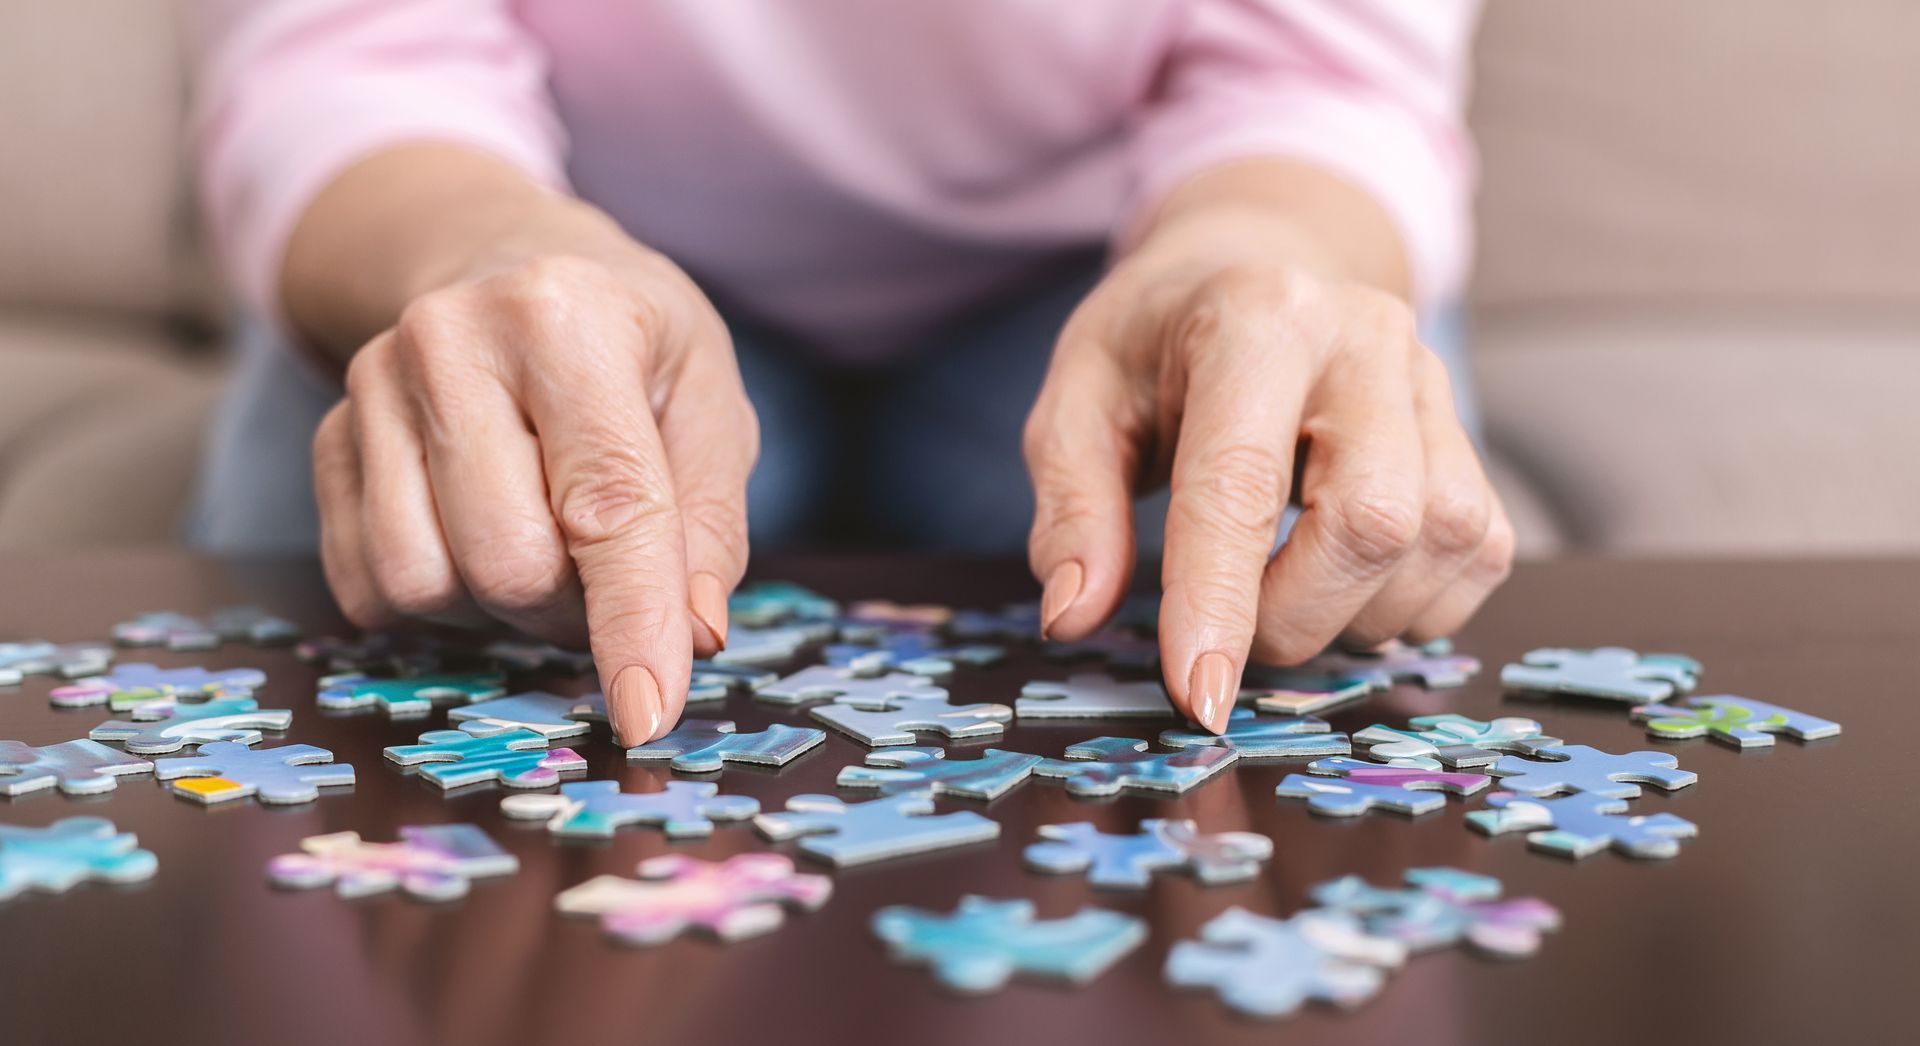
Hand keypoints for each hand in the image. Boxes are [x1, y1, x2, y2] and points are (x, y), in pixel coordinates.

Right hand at [312, 249, 756, 744]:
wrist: (510, 262)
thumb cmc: (631, 345)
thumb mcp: (709, 402)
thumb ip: (710, 523)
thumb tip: (692, 638)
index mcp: (567, 318)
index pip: (605, 506)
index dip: (632, 623)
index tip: (647, 715)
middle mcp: (449, 341)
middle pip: (508, 563)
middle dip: (572, 608)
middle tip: (607, 573)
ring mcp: (371, 389)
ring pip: (427, 584)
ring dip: (502, 610)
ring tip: (545, 546)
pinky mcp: (328, 440)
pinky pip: (369, 588)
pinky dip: (439, 602)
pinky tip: (478, 539)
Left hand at [1023, 204, 1513, 733]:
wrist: (1253, 264)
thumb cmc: (1155, 344)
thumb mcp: (1075, 400)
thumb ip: (1071, 506)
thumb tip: (1075, 616)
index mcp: (1256, 319)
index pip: (1242, 482)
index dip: (1219, 602)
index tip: (1198, 697)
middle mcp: (1365, 339)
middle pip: (1372, 518)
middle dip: (1294, 616)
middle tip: (1231, 629)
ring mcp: (1432, 383)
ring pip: (1440, 542)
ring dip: (1356, 614)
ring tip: (1284, 595)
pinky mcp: (1469, 433)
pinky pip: (1478, 551)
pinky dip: (1413, 603)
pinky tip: (1345, 585)